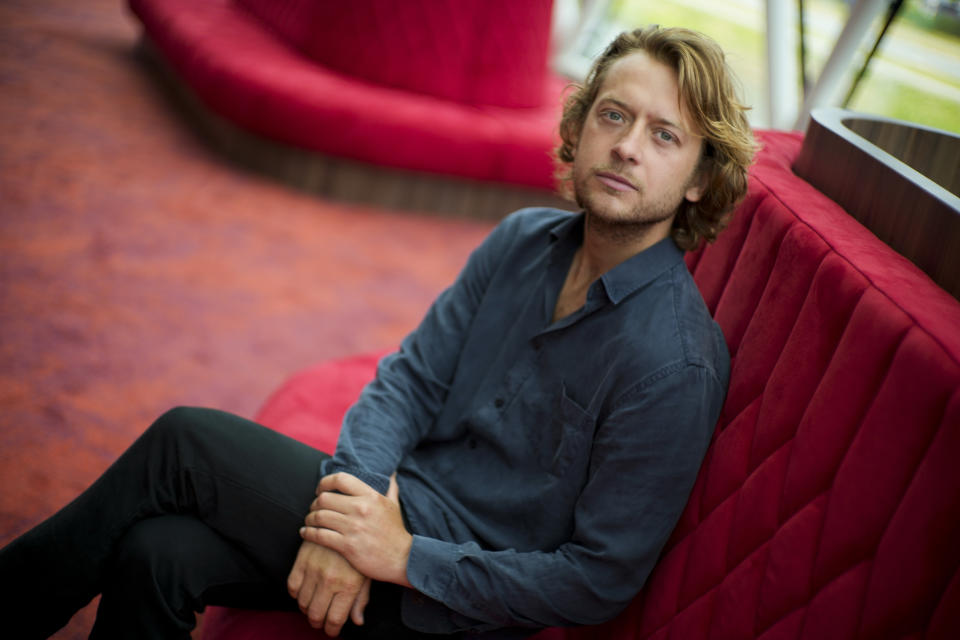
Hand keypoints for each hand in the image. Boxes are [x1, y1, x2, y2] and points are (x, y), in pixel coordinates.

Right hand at [286, 540, 369, 635]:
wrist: (350, 518)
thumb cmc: (363, 548)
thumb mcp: (368, 574)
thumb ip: (361, 599)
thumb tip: (357, 621)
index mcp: (349, 585)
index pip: (334, 619)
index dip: (331, 630)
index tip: (331, 630)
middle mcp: (330, 579)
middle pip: (315, 614)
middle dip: (317, 622)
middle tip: (320, 620)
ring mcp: (315, 569)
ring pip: (302, 602)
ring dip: (306, 608)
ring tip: (313, 606)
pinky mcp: (302, 558)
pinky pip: (292, 585)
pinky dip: (296, 593)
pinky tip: (304, 591)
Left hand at [301, 472, 412, 586]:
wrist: (403, 559)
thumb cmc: (396, 532)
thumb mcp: (394, 506)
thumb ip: (391, 488)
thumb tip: (392, 473)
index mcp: (371, 496)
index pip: (341, 479)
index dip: (325, 482)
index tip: (320, 490)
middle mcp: (361, 509)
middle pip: (325, 498)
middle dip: (314, 503)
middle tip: (312, 509)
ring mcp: (354, 528)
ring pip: (320, 516)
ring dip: (310, 519)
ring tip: (308, 522)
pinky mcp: (348, 546)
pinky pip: (320, 535)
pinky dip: (308, 533)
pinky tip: (305, 534)